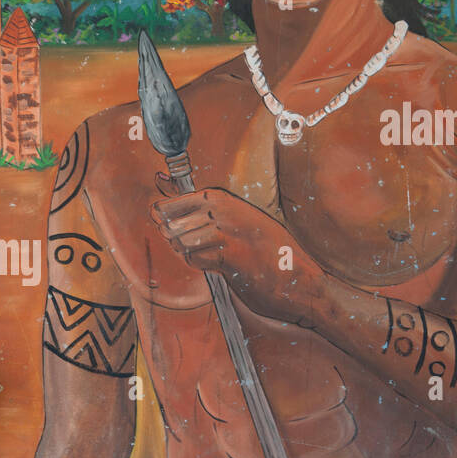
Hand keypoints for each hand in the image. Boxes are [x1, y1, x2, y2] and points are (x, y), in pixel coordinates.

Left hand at [150, 188, 326, 326]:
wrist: (298, 278)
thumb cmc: (261, 249)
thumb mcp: (230, 218)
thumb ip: (192, 202)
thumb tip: (158, 179)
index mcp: (221, 199)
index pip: (170, 205)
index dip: (166, 221)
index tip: (180, 229)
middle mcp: (222, 210)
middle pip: (171, 226)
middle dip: (176, 241)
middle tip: (203, 248)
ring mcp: (226, 230)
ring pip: (181, 243)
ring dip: (190, 254)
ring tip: (213, 256)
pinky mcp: (230, 254)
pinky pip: (196, 259)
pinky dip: (203, 266)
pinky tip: (221, 266)